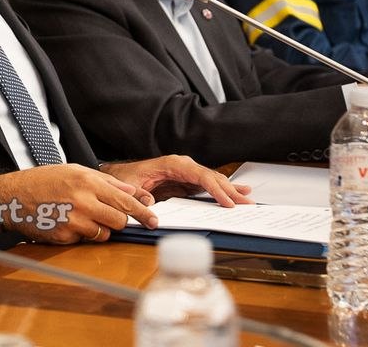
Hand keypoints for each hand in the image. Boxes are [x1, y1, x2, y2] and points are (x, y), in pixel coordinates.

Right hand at [0, 163, 156, 242]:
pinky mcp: (65, 236)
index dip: (143, 213)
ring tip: (81, 215)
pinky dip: (81, 233)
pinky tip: (67, 221)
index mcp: (87, 182)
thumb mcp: (75, 171)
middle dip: (118, 220)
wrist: (13, 196)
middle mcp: (83, 201)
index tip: (154, 221)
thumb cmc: (44, 181)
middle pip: (119, 220)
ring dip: (99, 228)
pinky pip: (85, 240)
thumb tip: (134, 193)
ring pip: (104, 233)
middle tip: (108, 215)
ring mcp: (73, 221)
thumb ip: (107, 182)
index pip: (125, 201)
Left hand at [102, 155, 251, 207]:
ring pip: (212, 181)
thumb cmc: (125, 178)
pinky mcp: (187, 181)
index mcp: (172, 164)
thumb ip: (139, 195)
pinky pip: (208, 185)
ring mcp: (186, 173)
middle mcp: (183, 166)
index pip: (199, 175)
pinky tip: (237, 192)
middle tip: (246, 203)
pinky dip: (223, 189)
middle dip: (229, 190)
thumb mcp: (129, 185)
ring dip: (230, 190)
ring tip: (247, 199)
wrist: (120, 175)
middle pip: (211, 177)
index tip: (228, 202)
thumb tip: (149, 204)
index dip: (215, 189)